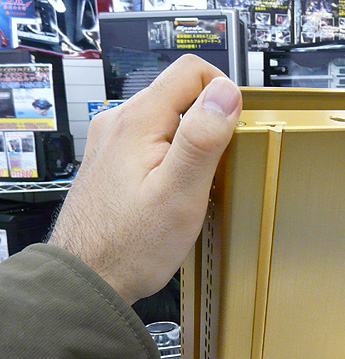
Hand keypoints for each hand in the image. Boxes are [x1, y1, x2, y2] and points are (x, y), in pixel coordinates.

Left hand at [48, 54, 241, 303]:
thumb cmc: (132, 245)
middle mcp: (119, 122)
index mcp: (138, 121)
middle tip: (217, 166)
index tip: (233, 130)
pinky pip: (152, 139)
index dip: (223, 92)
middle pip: (180, 93)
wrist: (90, 278)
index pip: (192, 71)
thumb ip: (202, 138)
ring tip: (196, 181)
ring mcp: (112, 140)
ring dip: (191, 139)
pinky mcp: (112, 160)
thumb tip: (226, 92)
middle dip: (209, 120)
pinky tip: (174, 187)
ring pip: (167, 117)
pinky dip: (172, 154)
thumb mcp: (179, 193)